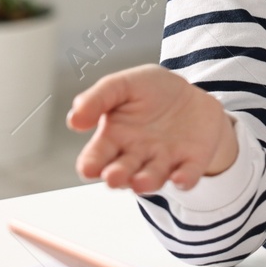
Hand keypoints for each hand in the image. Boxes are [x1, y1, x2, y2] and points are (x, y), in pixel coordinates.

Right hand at [67, 64, 237, 192]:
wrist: (191, 93)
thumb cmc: (152, 91)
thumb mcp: (123, 84)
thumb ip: (97, 98)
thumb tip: (74, 120)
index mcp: (114, 138)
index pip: (96, 157)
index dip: (91, 164)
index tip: (89, 167)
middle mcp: (136, 156)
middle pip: (122, 173)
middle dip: (117, 176)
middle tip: (113, 176)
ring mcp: (163, 161)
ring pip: (151, 178)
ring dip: (146, 182)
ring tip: (140, 181)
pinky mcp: (191, 163)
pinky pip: (187, 176)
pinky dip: (184, 179)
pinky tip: (180, 179)